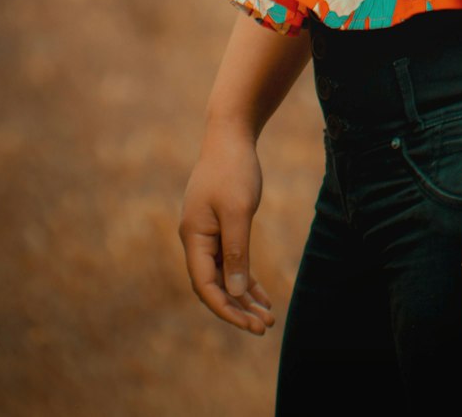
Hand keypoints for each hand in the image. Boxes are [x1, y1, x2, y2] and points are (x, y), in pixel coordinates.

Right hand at [178, 124, 275, 335]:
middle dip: (238, 308)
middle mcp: (196, 239)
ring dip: (244, 296)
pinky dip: (244, 277)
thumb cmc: (233, 169)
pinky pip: (230, 260)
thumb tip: (236, 291)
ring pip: (224, 275)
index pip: (206, 285)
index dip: (227, 309)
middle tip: (264, 327)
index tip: (250, 324)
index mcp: (194, 237)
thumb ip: (236, 251)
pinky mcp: (219, 225)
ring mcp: (206, 233)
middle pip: (214, 285)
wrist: (230, 134)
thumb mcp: (238, 211)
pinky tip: (261, 294)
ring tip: (267, 317)